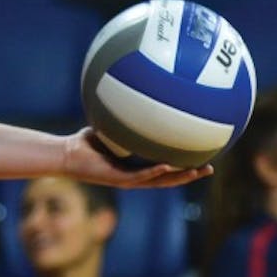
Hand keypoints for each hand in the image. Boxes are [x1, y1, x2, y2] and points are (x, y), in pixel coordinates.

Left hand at [62, 129, 212, 190]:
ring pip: (160, 181)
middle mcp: (135, 176)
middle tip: (210, 168)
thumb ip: (125, 117)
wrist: (67, 155)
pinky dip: (155, 171)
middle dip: (190, 175)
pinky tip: (169, 165)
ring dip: (180, 177)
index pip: (166, 169)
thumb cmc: (86, 142)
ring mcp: (128, 179)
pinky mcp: (117, 179)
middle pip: (169, 178)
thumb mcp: (111, 127)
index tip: (202, 158)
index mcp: (136, 167)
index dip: (184, 166)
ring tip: (197, 171)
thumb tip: (137, 95)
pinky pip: (140, 176)